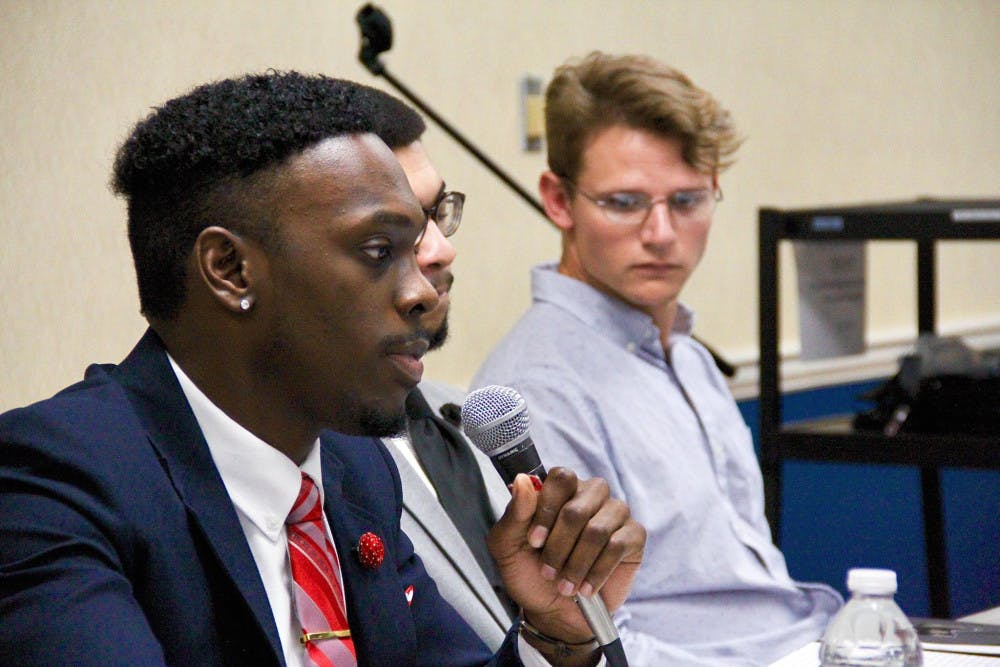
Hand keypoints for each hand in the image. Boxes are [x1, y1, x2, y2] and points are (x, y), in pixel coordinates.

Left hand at [488, 468, 644, 643]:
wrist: (553, 610)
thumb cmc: (530, 572)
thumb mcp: (508, 546)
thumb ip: (514, 513)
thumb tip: (522, 480)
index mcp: (560, 490)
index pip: (561, 478)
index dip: (547, 511)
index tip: (534, 542)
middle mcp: (590, 494)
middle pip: (578, 508)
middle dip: (559, 546)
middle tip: (548, 571)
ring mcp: (614, 513)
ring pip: (597, 530)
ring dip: (576, 563)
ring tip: (565, 584)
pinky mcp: (633, 536)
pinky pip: (618, 546)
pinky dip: (598, 572)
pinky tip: (586, 587)